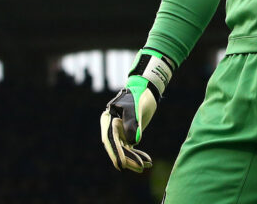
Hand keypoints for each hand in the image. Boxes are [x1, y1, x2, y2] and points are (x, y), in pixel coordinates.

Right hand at [100, 49, 174, 171]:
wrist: (146, 89)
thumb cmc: (139, 94)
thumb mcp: (136, 107)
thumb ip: (133, 123)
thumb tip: (133, 143)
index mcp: (109, 119)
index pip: (110, 139)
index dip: (115, 152)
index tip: (121, 164)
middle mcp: (112, 127)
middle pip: (117, 147)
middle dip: (128, 158)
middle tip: (139, 167)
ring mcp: (120, 132)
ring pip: (124, 150)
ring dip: (134, 159)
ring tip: (146, 166)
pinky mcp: (128, 135)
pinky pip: (131, 148)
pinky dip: (138, 155)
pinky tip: (147, 161)